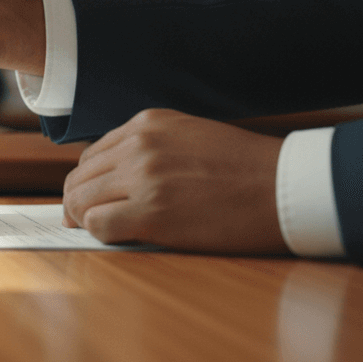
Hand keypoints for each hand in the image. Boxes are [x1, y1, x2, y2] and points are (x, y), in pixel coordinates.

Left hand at [62, 108, 287, 252]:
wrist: (285, 186)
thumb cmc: (246, 167)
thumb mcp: (189, 135)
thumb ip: (149, 148)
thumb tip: (111, 178)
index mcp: (145, 124)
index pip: (92, 155)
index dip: (87, 181)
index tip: (89, 199)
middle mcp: (138, 145)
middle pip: (80, 178)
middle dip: (77, 202)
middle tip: (82, 221)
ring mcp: (143, 177)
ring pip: (81, 200)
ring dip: (85, 219)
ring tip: (100, 230)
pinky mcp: (152, 211)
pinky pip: (99, 224)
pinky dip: (100, 233)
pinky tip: (118, 237)